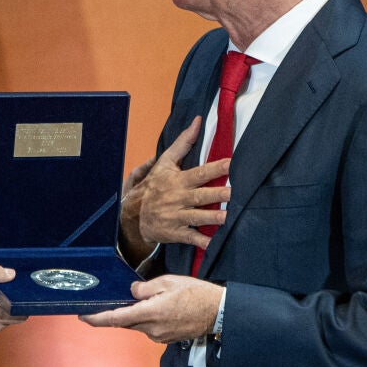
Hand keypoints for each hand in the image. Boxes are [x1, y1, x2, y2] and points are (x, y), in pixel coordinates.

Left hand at [79, 276, 223, 342]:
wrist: (218, 312)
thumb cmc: (196, 293)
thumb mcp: (169, 282)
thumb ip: (145, 288)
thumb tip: (132, 292)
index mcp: (150, 313)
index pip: (116, 318)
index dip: (97, 318)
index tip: (83, 316)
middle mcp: (151, 329)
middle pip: (125, 322)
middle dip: (118, 313)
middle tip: (115, 300)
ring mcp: (158, 336)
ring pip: (138, 325)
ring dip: (137, 315)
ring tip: (150, 300)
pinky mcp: (166, 339)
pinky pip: (149, 329)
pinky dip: (148, 320)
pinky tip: (160, 309)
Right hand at [118, 118, 231, 256]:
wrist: (133, 214)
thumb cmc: (154, 185)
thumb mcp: (165, 162)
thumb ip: (184, 142)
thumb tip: (198, 121)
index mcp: (178, 180)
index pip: (200, 173)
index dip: (215, 168)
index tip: (231, 163)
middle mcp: (178, 198)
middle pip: (201, 196)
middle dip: (217, 194)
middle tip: (233, 193)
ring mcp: (176, 216)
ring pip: (197, 216)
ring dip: (212, 217)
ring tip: (228, 217)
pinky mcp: (176, 232)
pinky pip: (190, 237)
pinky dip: (201, 242)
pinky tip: (213, 244)